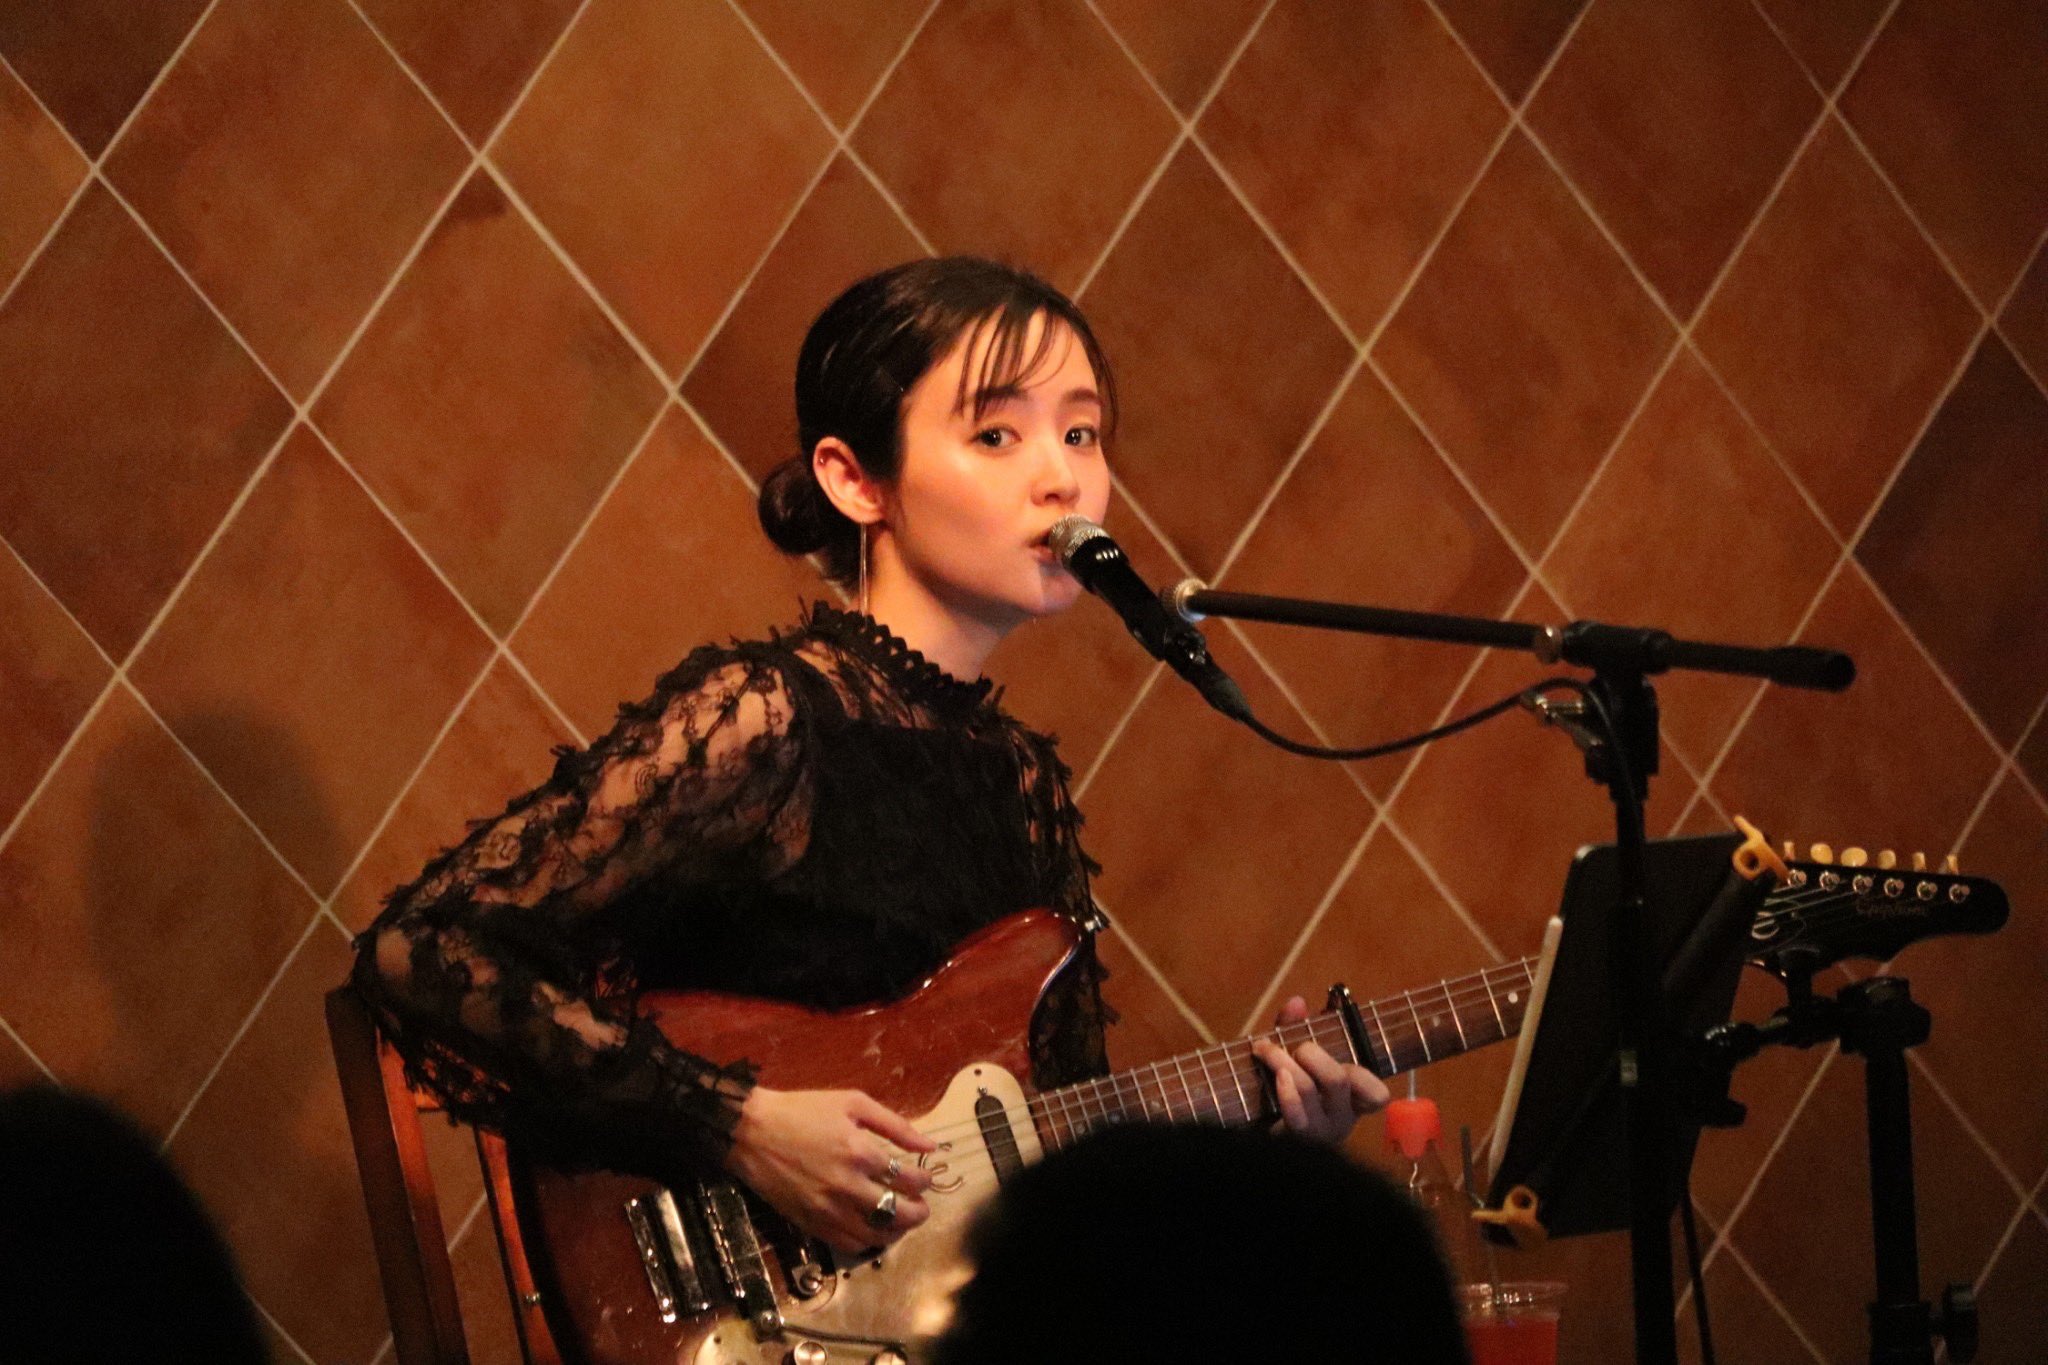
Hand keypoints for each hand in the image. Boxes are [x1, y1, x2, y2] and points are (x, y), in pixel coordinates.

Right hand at [724, 1086, 936, 1253]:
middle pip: (898, 1213)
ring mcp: (828, 1210)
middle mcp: (848, 1186)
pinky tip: (872, 1230)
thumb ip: (895, 1124)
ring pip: (876, 1235)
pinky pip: (848, 1244)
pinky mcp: (810, 1224)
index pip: (908, 1179)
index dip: (923, 1181)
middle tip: (922, 1206)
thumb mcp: (852, 1103)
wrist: (750, 1130)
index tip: (924, 1178)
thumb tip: (930, 1144)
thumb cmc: (802, 1111)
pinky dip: (867, 1242)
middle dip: (918, 1212)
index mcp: (861, 1152)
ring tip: (901, 1220)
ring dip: (897, 1230)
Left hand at [1253, 996, 1389, 1143]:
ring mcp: (1316, 1132)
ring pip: (1309, 1090)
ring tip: (1266, 1049)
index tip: (1344, 1059)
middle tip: (1297, 1048)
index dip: (1365, 1077)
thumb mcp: (1298, 1055)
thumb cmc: (1285, 1086)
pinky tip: (1277, 1076)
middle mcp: (1339, 1120)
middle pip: (1337, 1080)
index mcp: (1351, 1101)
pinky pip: (1294, 1115)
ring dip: (1284, 1061)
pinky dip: (1285, 1091)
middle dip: (1312, 1054)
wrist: (1256, 1127)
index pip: (1377, 1096)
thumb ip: (1300, 1028)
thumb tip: (1297, 1002)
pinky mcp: (1293, 1138)